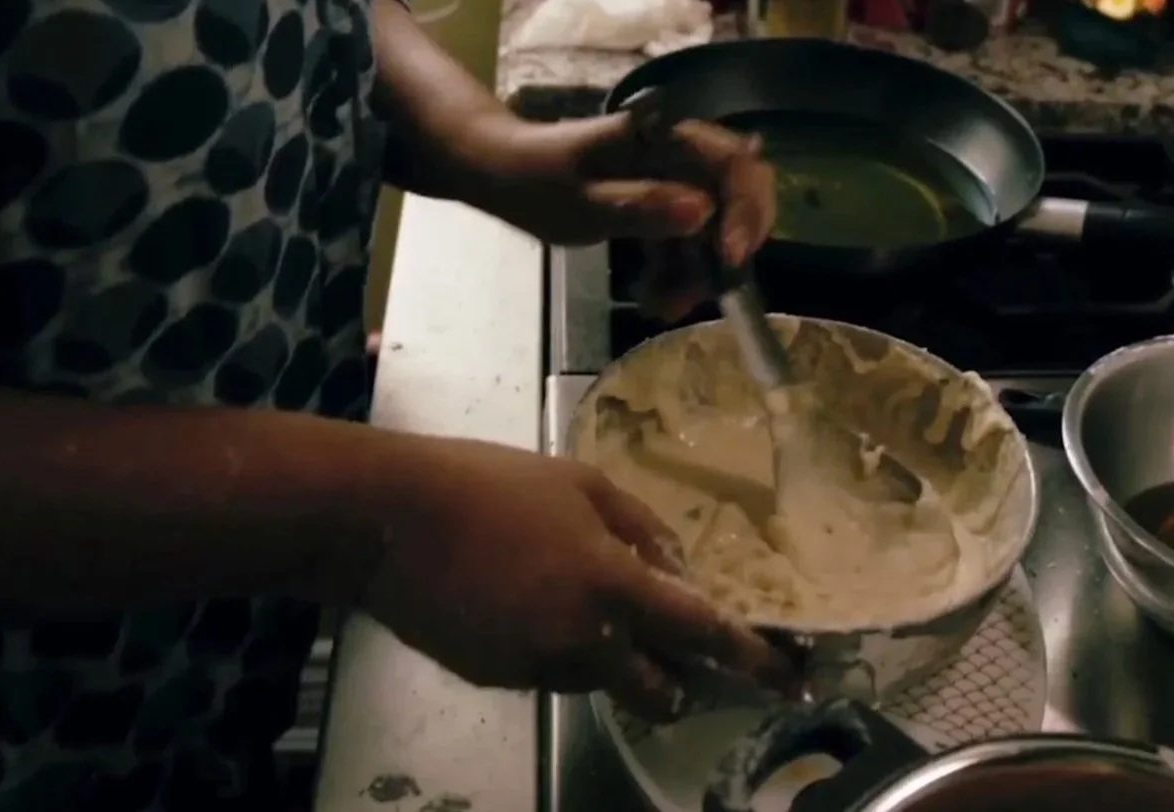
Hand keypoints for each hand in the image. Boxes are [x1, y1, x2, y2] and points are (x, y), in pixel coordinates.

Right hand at [357, 436, 789, 718]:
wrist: (385, 522)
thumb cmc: (486, 485)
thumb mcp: (579, 484)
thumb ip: (642, 531)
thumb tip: (679, 573)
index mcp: (610, 585)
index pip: (700, 635)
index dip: (751, 660)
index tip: (788, 676)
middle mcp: (582, 642)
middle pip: (659, 690)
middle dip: (677, 678)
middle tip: (675, 647)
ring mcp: (537, 668)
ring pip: (603, 683)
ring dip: (612, 658)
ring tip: (572, 595)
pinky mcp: (499, 680)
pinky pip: (552, 674)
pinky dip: (560, 652)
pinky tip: (526, 601)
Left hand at [478, 113, 775, 319]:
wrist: (500, 173)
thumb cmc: (534, 179)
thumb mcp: (580, 202)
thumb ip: (640, 206)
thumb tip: (702, 210)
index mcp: (665, 139)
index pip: (735, 162)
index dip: (745, 208)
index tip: (728, 258)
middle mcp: (679, 154)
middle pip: (735, 196)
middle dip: (727, 249)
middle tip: (706, 291)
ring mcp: (670, 179)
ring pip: (711, 227)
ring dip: (696, 270)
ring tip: (664, 306)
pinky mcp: (659, 202)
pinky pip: (684, 238)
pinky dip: (676, 270)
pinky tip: (654, 298)